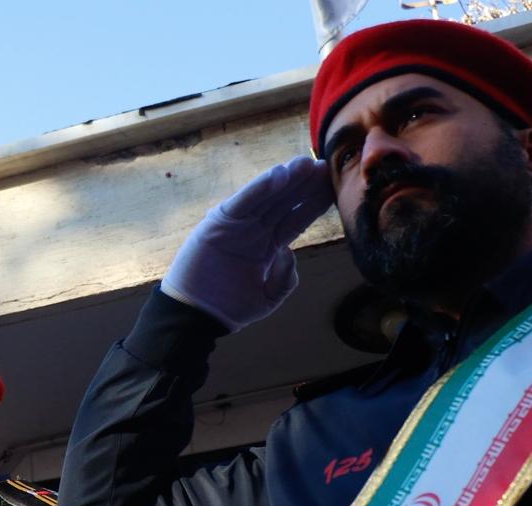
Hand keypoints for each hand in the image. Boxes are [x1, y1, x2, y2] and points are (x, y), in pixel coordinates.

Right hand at [160, 156, 332, 331]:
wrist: (197, 315)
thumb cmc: (230, 307)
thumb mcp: (269, 297)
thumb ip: (286, 278)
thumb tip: (289, 252)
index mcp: (268, 245)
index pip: (296, 219)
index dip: (313, 203)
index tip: (333, 187)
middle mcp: (254, 230)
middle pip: (285, 202)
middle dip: (304, 185)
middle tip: (324, 165)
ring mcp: (237, 225)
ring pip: (266, 197)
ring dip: (286, 179)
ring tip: (304, 163)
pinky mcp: (219, 222)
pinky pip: (242, 201)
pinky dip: (258, 187)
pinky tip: (277, 175)